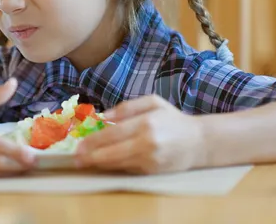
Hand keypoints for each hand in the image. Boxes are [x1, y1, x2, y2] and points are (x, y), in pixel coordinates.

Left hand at [74, 95, 206, 173]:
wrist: (199, 142)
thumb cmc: (172, 119)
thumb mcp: (152, 102)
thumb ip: (126, 107)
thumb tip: (103, 116)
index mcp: (146, 123)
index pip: (112, 134)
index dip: (93, 141)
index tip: (79, 145)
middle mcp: (148, 143)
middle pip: (112, 153)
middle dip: (91, 157)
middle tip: (77, 158)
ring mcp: (150, 160)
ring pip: (118, 164)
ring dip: (99, 164)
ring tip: (85, 162)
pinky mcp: (153, 172)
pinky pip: (128, 170)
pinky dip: (114, 167)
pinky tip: (104, 164)